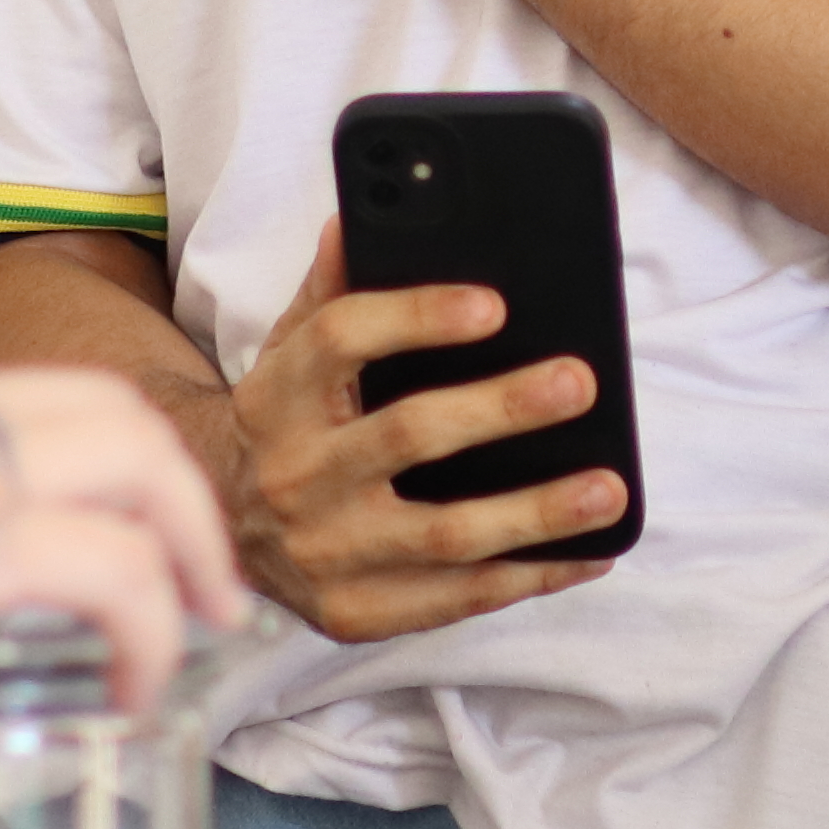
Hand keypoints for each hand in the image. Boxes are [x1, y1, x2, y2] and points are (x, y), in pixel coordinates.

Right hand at [0, 347, 236, 701]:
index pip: (46, 399)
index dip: (116, 458)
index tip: (133, 527)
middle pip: (123, 417)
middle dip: (184, 499)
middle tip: (204, 583)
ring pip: (144, 473)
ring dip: (194, 553)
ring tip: (200, 633)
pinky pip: (109, 572)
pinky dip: (149, 626)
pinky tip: (137, 687)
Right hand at [221, 226, 621, 638]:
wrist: (221, 530)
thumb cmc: (285, 424)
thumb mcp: (288, 353)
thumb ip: (329, 290)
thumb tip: (357, 216)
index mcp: (277, 396)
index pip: (341, 340)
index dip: (416, 316)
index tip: (493, 305)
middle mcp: (294, 475)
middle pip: (406, 435)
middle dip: (500, 408)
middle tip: (577, 382)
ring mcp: (324, 552)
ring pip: (444, 533)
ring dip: (535, 512)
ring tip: (607, 487)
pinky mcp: (354, 613)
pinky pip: (457, 598)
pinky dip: (531, 577)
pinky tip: (589, 552)